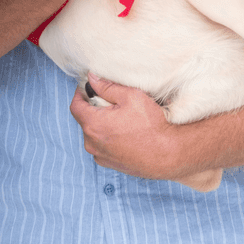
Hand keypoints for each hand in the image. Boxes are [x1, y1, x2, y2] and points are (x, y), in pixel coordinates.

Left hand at [70, 73, 220, 188]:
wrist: (168, 154)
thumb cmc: (150, 125)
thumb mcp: (130, 97)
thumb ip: (106, 87)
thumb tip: (92, 79)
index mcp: (93, 124)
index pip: (75, 105)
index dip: (80, 94)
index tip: (89, 88)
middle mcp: (91, 142)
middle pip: (84, 119)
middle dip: (94, 109)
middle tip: (111, 103)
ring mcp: (100, 155)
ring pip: (93, 134)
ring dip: (101, 125)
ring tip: (121, 119)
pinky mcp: (109, 164)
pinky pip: (102, 146)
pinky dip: (108, 138)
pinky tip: (125, 134)